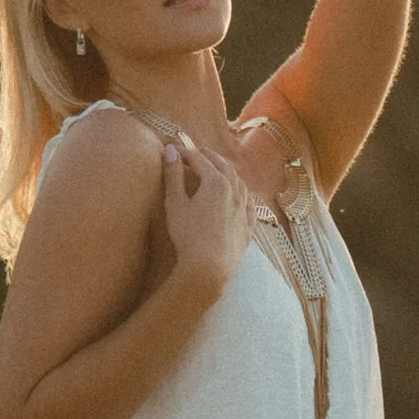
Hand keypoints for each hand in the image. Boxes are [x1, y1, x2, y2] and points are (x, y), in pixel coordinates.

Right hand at [159, 134, 252, 291]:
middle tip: (197, 153)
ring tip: (218, 168)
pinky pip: (249, 203)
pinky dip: (242, 192)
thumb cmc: (188, 235)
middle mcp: (234, 191)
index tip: (173, 151)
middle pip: (223, 165)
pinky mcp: (248, 226)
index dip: (184, 153)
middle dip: (208, 156)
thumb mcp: (175, 203)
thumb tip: (170, 150)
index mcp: (215, 182)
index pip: (199, 159)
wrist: (209, 267)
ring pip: (239, 181)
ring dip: (227, 171)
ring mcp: (244, 208)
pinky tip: (240, 194)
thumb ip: (173, 175)